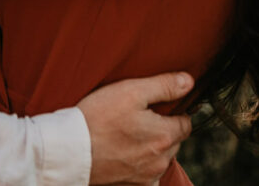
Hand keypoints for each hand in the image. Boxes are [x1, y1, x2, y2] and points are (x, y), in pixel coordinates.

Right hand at [78, 72, 193, 184]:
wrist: (70, 150)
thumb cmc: (98, 118)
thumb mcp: (131, 91)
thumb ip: (164, 85)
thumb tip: (188, 82)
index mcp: (165, 135)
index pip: (186, 122)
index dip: (173, 111)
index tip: (155, 106)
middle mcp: (161, 160)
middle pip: (173, 140)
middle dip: (162, 129)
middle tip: (137, 117)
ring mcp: (147, 175)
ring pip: (161, 157)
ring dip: (152, 146)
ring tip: (126, 133)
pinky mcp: (133, 185)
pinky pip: (147, 172)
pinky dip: (140, 162)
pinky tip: (123, 151)